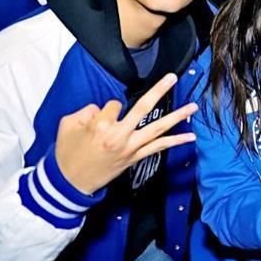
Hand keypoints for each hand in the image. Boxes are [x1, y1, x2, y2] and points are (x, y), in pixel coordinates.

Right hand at [54, 73, 197, 195]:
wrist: (68, 183)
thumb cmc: (67, 153)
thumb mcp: (67, 126)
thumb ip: (86, 112)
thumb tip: (103, 109)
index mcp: (101, 125)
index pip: (113, 105)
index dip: (107, 109)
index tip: (99, 118)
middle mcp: (119, 135)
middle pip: (143, 108)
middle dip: (159, 91)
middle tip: (173, 77)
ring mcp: (130, 147)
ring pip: (157, 128)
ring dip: (177, 116)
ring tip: (193, 107)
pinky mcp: (135, 157)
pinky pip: (158, 147)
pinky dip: (175, 142)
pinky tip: (191, 137)